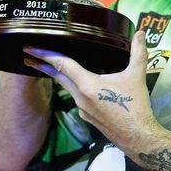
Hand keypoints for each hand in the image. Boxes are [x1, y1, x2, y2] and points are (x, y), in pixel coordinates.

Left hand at [22, 31, 157, 147]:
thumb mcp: (137, 76)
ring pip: (67, 88)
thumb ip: (138, 53)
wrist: (137, 137)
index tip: (30, 49)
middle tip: (29, 57)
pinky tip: (83, 85)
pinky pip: (77, 98)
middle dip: (43, 66)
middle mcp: (80, 97)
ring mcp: (82, 109)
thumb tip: (141, 33)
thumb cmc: (136, 106)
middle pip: (58, 77)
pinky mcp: (87, 117)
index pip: (62, 65)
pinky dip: (74, 88)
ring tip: (54, 67)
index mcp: (88, 84)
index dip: (45, 55)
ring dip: (59, 77)